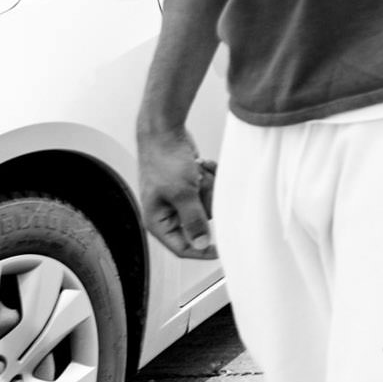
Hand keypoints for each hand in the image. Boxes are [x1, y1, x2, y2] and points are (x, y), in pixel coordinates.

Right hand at [138, 130, 217, 259]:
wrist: (165, 131)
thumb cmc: (164, 160)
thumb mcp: (183, 193)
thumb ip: (194, 220)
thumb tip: (201, 244)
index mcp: (158, 221)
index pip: (183, 247)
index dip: (203, 250)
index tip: (224, 249)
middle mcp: (169, 213)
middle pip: (201, 221)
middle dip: (206, 200)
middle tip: (199, 184)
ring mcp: (181, 198)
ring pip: (209, 202)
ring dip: (208, 185)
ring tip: (197, 171)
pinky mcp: (191, 185)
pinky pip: (210, 188)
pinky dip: (210, 175)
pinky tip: (201, 164)